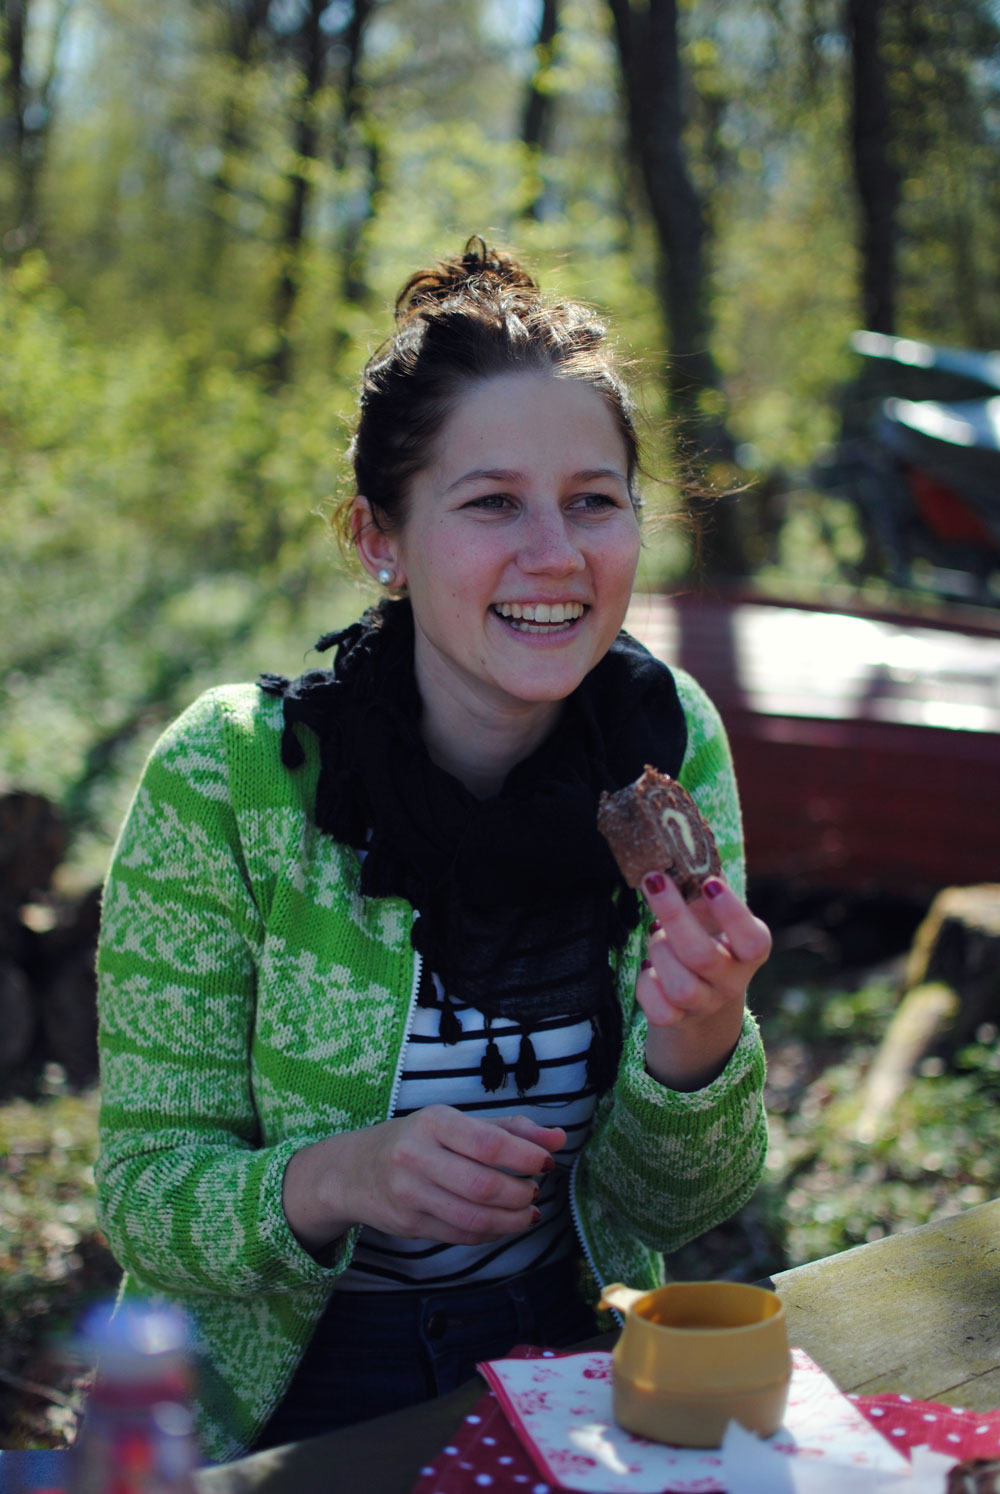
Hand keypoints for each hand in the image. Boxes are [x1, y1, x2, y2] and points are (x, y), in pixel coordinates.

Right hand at [282, 1106, 565, 1254]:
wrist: (354, 1171)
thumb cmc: (418, 1139)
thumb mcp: (458, 1123)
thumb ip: (511, 1129)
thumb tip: (559, 1138)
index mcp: (433, 1122)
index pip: (487, 1143)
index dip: (525, 1156)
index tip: (546, 1162)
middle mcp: (416, 1157)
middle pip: (483, 1186)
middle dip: (520, 1194)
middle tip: (535, 1191)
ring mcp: (409, 1195)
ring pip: (473, 1218)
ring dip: (512, 1220)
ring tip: (528, 1212)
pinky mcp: (409, 1225)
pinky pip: (461, 1235)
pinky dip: (491, 1233)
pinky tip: (504, 1224)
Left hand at [635, 871, 770, 1091]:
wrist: (703, 994)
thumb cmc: (707, 937)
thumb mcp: (713, 914)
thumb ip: (703, 888)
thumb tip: (679, 842)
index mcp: (750, 950)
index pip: (753, 940)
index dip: (731, 914)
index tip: (709, 883)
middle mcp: (733, 981)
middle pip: (703, 956)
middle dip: (673, 915)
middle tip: (654, 880)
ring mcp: (706, 1003)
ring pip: (680, 986)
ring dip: (659, 951)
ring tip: (656, 933)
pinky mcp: (678, 1021)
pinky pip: (659, 1011)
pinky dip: (646, 986)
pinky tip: (648, 968)